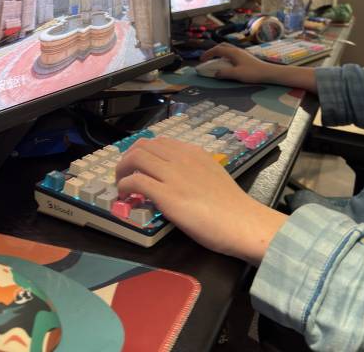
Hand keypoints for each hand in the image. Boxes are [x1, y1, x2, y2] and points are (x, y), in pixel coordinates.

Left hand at [115, 137, 286, 264]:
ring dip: (122, 171)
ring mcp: (172, 175)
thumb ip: (194, 170)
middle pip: (142, 146)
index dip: (143, 151)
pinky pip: (135, 182)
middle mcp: (180, 158)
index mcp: (193, 152)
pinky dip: (124, 187)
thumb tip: (179, 177)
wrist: (242, 222)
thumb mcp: (212, 174)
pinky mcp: (166, 195)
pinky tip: (126, 197)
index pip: (159, 142)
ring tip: (121, 185)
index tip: (138, 165)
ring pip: (135, 158)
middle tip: (124, 174)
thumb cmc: (232, 205)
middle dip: (127, 159)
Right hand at [200, 43, 317, 91]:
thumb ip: (224, 73)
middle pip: (221, 46)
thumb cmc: (253, 73)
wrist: (268, 72)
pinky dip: (224, 56)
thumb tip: (215, 73)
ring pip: (227, 49)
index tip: (201, 60)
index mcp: (233, 52)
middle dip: (212, 51)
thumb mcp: (237, 74)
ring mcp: (241, 53)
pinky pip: (231, 53)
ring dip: (219, 53)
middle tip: (207, 58)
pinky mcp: (245, 57)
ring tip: (214, 60)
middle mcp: (236, 50)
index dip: (207, 53)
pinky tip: (226, 64)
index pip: (217, 49)